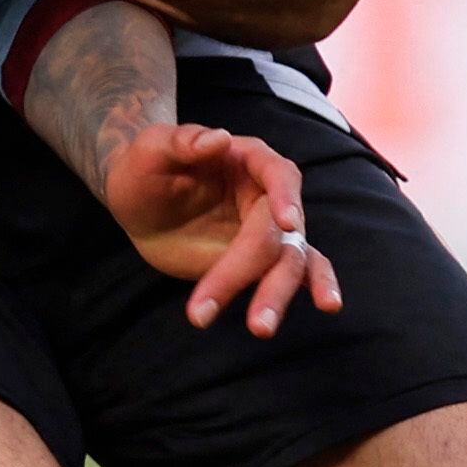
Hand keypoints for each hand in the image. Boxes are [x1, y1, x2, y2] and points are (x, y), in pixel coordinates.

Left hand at [98, 123, 342, 335]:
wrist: (139, 201)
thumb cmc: (144, 167)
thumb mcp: (151, 149)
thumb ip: (182, 141)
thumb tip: (218, 138)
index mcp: (248, 158)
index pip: (277, 175)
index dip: (284, 198)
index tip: (285, 224)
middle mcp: (268, 192)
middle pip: (279, 234)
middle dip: (263, 274)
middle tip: (252, 320)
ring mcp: (268, 227)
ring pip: (290, 260)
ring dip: (277, 295)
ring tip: (260, 328)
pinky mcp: (262, 256)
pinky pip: (297, 270)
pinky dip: (314, 285)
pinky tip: (327, 305)